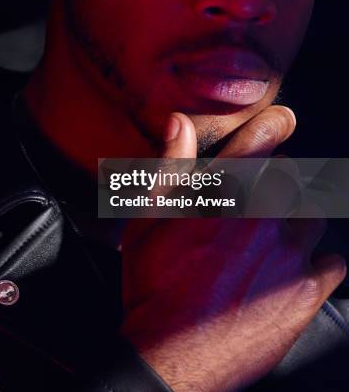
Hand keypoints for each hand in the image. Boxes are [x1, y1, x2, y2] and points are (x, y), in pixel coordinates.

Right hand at [121, 106, 345, 390]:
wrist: (171, 355)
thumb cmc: (152, 284)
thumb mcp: (146, 220)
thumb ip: (169, 165)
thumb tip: (179, 121)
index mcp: (225, 191)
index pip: (266, 136)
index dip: (276, 123)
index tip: (281, 122)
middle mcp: (264, 215)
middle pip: (292, 175)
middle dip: (274, 179)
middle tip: (252, 201)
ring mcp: (289, 253)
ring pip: (313, 213)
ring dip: (296, 216)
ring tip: (271, 236)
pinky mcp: (305, 291)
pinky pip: (332, 260)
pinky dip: (317, 258)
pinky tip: (293, 266)